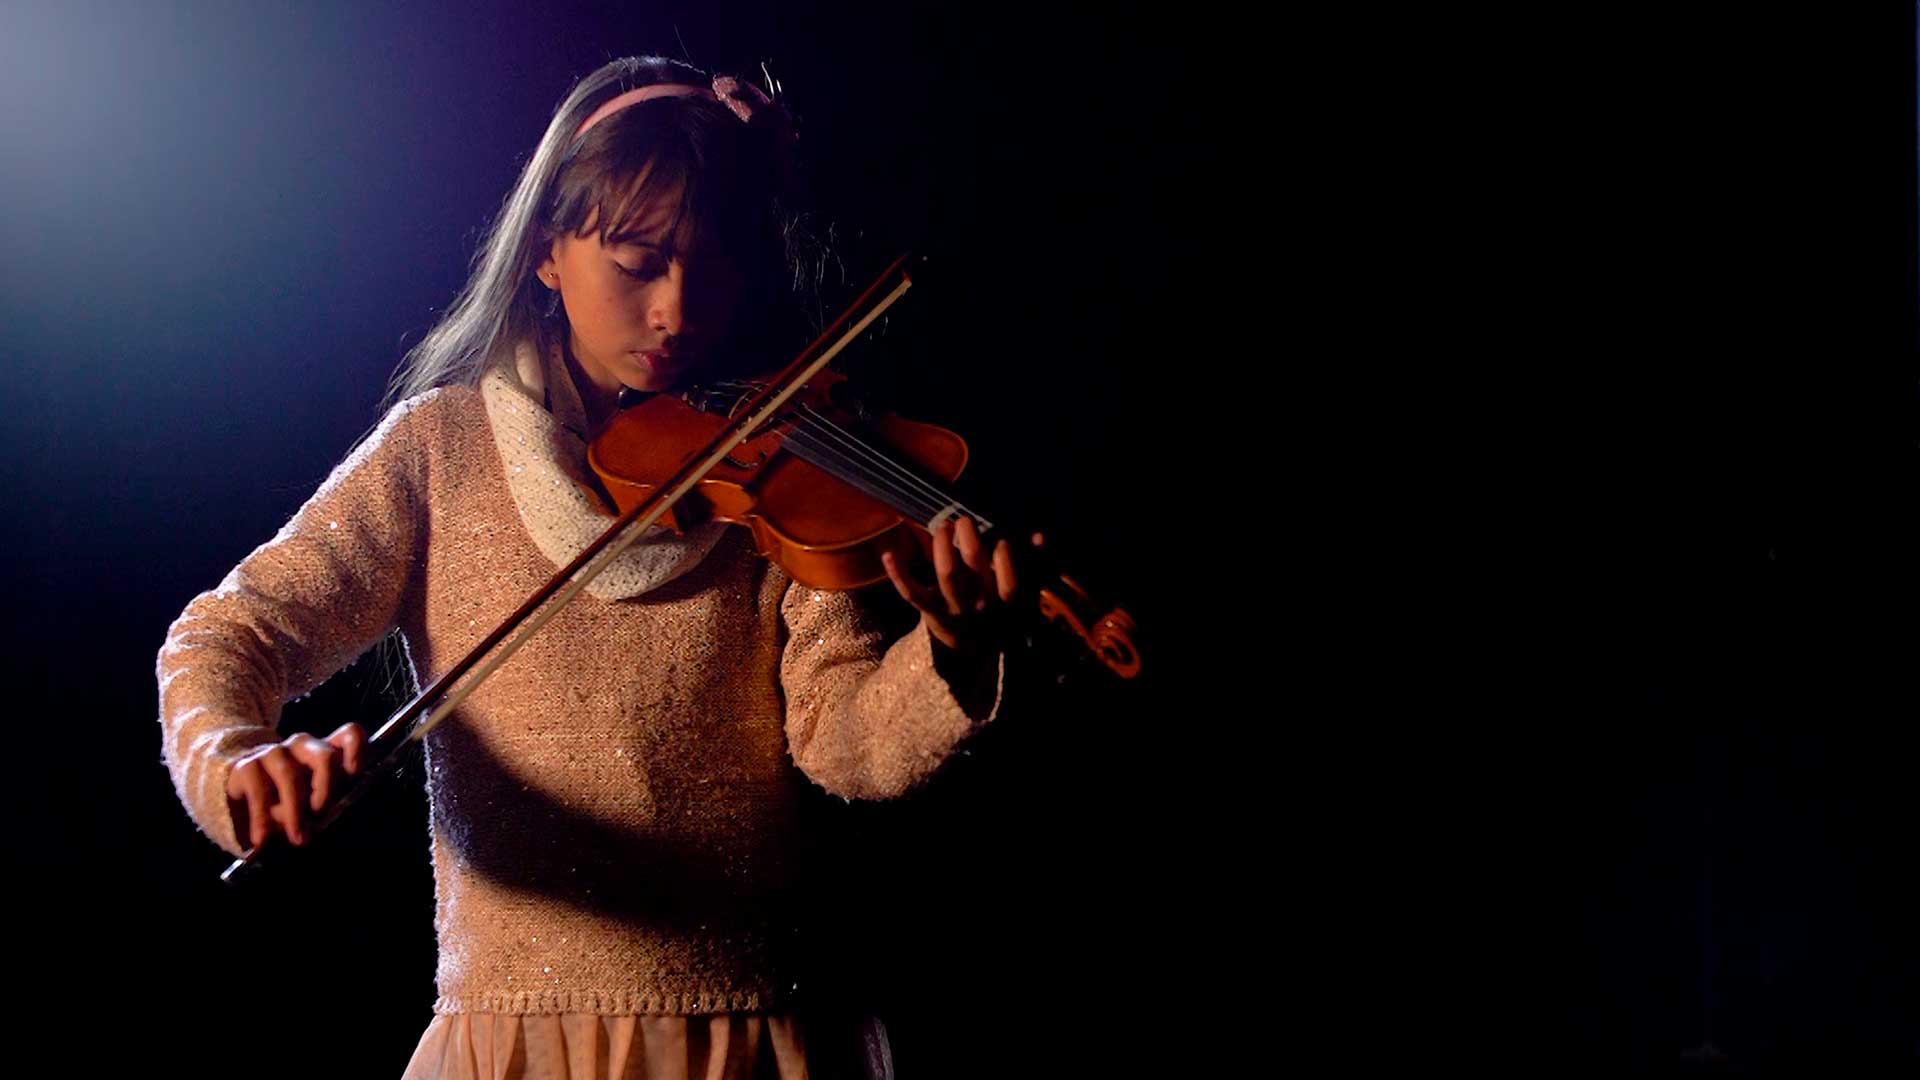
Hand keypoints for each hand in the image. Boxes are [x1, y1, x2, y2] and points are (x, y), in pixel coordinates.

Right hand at [225, 722, 364, 850]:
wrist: (237, 797)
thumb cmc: (284, 802)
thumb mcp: (310, 806)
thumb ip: (325, 806)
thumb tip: (328, 821)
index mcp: (326, 752)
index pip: (349, 735)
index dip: (357, 748)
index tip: (355, 771)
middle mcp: (303, 747)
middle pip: (325, 757)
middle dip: (327, 789)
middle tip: (321, 814)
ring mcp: (274, 753)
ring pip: (290, 774)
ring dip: (295, 810)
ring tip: (298, 838)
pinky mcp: (247, 766)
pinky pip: (258, 790)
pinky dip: (262, 818)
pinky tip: (262, 839)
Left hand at [881, 517, 1042, 653]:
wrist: (968, 652)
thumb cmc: (995, 613)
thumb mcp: (1017, 596)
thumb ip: (1031, 564)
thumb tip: (1040, 536)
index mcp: (1003, 605)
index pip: (1009, 585)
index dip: (1005, 560)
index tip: (1001, 540)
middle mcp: (979, 607)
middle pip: (974, 571)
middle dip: (969, 540)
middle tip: (965, 520)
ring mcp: (952, 611)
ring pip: (946, 576)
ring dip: (943, 547)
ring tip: (943, 525)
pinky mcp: (930, 613)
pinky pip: (912, 594)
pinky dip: (898, 574)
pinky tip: (888, 553)